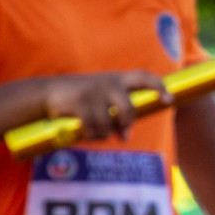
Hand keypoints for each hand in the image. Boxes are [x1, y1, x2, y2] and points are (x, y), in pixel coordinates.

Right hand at [42, 70, 167, 140]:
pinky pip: (93, 129)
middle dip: (126, 125)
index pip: (143, 77)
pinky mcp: (79, 103)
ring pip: (109, 125)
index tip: (169, 99)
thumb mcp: (100, 98)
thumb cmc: (78, 98)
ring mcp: (93, 92)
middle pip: (129, 111)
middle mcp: (107, 83)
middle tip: (122, 133)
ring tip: (93, 130)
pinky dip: (91, 135)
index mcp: (116, 79)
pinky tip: (85, 132)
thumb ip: (116, 113)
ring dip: (102, 134)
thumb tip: (125, 138)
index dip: (158, 86)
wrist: (45, 93)